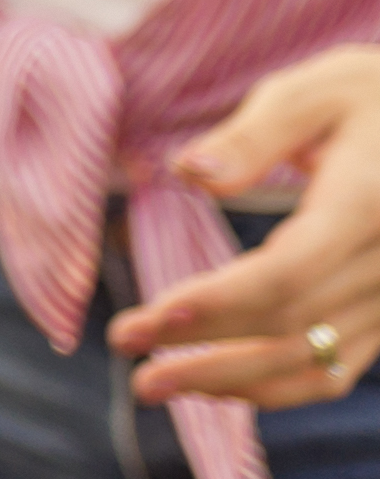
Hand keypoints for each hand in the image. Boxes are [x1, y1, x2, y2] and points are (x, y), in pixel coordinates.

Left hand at [120, 45, 379, 406]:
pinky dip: (277, 385)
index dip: (218, 303)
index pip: (288, 272)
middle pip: (291, 323)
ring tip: (154, 383)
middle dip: (204, 347)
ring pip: (315, 361)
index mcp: (369, 204)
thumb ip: (251, 136)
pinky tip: (216, 383)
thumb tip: (188, 173)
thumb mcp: (312, 93)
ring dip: (232, 381)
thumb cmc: (367, 97)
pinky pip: (338, 367)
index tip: (150, 319)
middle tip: (123, 346)